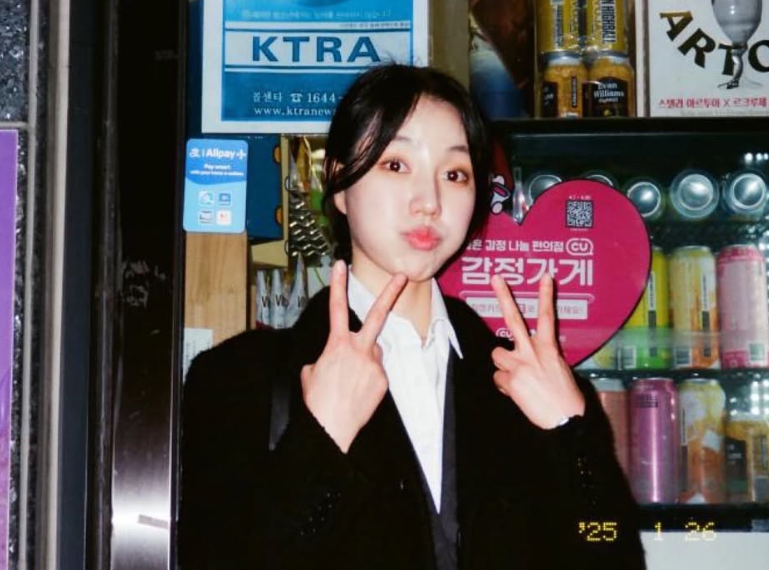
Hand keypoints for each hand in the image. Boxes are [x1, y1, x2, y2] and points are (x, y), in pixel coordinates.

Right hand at [301, 261, 406, 451]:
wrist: (331, 428)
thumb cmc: (317, 402)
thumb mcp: (310, 374)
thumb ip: (325, 358)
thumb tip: (334, 360)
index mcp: (337, 345)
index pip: (336, 308)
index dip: (338, 285)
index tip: (340, 265)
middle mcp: (359, 350)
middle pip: (377, 315)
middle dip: (391, 293)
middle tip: (402, 275)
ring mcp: (374, 364)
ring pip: (373, 353)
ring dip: (364, 361)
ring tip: (350, 383)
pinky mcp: (383, 380)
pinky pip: (377, 373)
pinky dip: (368, 379)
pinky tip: (358, 393)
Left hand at [490, 273, 584, 429]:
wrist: (565, 421)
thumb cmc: (565, 398)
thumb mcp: (559, 369)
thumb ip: (542, 356)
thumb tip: (526, 357)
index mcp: (548, 348)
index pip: (547, 316)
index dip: (545, 294)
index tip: (545, 275)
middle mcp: (532, 351)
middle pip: (513, 319)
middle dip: (503, 296)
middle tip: (495, 277)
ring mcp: (519, 364)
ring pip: (496, 355)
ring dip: (503, 365)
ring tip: (517, 379)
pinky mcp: (510, 380)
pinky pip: (498, 379)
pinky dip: (505, 386)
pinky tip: (518, 394)